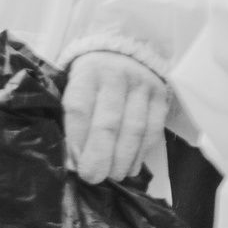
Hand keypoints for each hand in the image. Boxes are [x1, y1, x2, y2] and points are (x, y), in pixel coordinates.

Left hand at [63, 51, 170, 183]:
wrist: (123, 49)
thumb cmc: (89, 75)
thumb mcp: (71, 82)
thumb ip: (67, 113)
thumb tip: (67, 156)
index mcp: (87, 74)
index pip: (80, 109)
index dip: (76, 140)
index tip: (72, 165)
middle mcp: (116, 78)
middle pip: (109, 122)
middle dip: (100, 155)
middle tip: (92, 178)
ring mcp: (142, 87)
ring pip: (134, 128)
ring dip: (123, 158)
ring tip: (113, 177)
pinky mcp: (161, 96)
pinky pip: (153, 129)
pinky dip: (142, 152)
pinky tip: (131, 168)